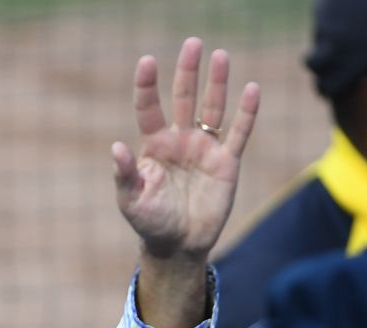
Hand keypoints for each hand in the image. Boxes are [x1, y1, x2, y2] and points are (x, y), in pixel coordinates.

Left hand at [112, 38, 259, 262]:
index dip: (148, 85)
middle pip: (184, 98)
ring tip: (220, 55)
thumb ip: (124, 174)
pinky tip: (252, 89)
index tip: (147, 61)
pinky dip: (246, 113)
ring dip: (217, 83)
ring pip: (212, 108)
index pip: (149, 108)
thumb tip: (115, 147)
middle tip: (192, 43)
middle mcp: (180, 140)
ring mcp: (204, 149)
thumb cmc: (150, 222)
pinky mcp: (227, 162)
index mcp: (154, 146)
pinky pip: (239, 132)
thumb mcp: (131, 200)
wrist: (179, 246)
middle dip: (187, 72)